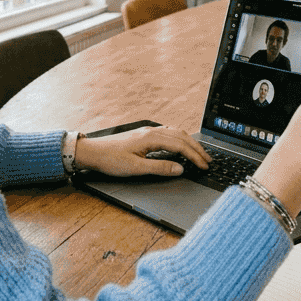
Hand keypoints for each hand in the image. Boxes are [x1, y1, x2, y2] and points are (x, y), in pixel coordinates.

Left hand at [73, 125, 211, 177]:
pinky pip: (168, 133)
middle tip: (208, 160)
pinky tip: (180, 145)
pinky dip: (179, 139)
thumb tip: (180, 168)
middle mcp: (151, 132)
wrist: (92, 152)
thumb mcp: (136, 168)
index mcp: (151, 138)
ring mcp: (147, 132)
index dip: (194, 156)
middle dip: (197, 149)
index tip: (204, 166)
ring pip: (175, 133)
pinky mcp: (144, 135)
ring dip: (189, 143)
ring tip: (199, 153)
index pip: (180, 146)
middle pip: (181, 137)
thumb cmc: (111, 160)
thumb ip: (159, 168)